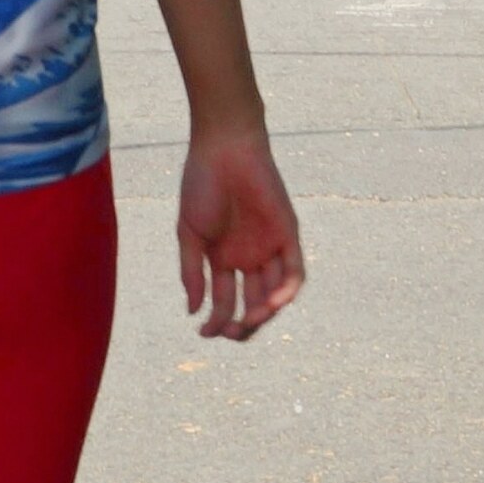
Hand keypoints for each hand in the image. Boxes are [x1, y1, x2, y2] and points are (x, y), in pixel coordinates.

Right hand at [177, 130, 304, 340]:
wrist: (224, 149)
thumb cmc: (202, 184)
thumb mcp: (189, 233)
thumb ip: (191, 271)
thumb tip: (193, 310)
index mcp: (223, 258)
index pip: (225, 301)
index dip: (216, 321)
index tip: (204, 333)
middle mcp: (249, 258)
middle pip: (252, 304)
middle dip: (242, 324)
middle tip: (228, 331)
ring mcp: (270, 248)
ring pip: (274, 294)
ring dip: (263, 313)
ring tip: (247, 321)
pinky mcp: (288, 235)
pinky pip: (294, 273)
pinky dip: (286, 291)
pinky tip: (271, 304)